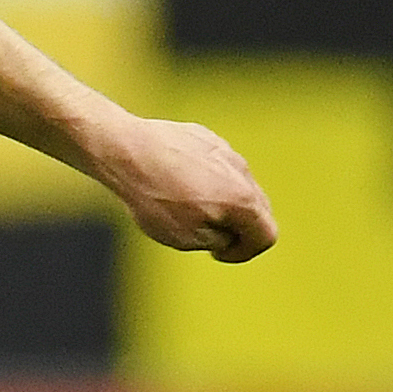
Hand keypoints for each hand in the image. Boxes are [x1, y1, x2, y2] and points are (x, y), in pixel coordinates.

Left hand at [96, 114, 276, 261]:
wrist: (126, 151)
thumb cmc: (154, 197)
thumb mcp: (186, 238)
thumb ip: (218, 241)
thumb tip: (227, 235)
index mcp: (243, 201)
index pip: (266, 235)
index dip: (245, 252)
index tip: (218, 253)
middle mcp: (242, 172)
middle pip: (256, 208)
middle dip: (237, 227)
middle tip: (205, 234)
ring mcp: (225, 151)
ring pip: (236, 184)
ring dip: (221, 201)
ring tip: (184, 207)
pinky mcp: (206, 138)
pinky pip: (216, 165)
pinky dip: (205, 179)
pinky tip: (174, 183)